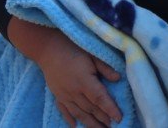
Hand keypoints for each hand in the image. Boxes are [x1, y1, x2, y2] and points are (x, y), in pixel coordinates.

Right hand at [8, 18, 122, 126]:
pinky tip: (75, 127)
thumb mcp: (92, 54)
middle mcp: (74, 91)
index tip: (119, 118)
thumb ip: (105, 68)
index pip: (100, 98)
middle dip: (102, 119)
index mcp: (85, 81)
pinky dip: (70, 119)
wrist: (48, 48)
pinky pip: (64, 110)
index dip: (110, 109)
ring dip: (90, 123)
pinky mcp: (57, 95)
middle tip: (112, 127)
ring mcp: (64, 95)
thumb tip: (118, 79)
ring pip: (78, 113)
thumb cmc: (73, 48)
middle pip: (90, 109)